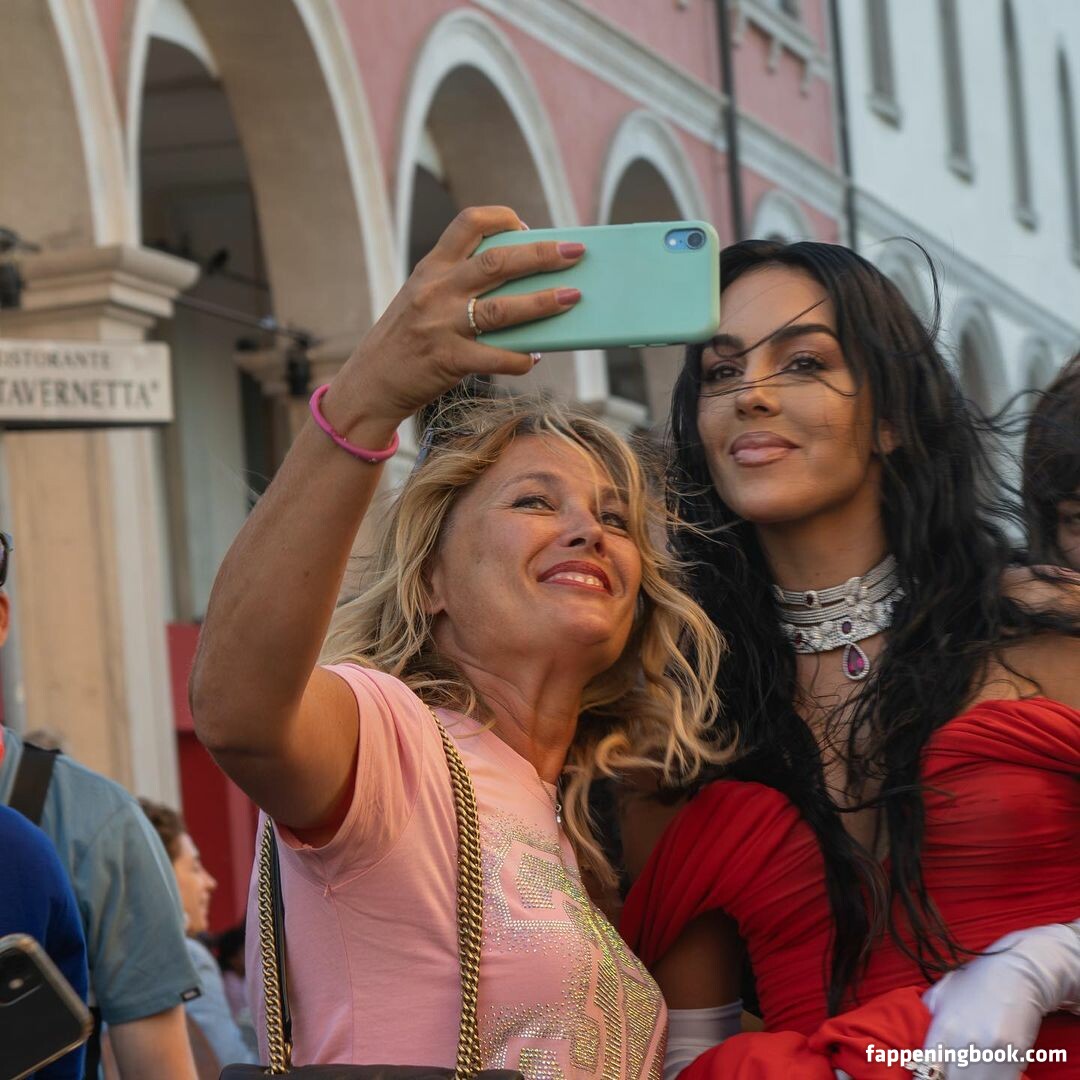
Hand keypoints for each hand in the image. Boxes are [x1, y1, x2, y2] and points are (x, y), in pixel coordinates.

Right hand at [326, 205, 583, 433]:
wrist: (370, 381)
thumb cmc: (406, 338)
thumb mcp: (422, 298)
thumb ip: (459, 285)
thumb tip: (521, 284)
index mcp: (431, 267)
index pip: (468, 223)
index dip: (502, 218)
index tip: (526, 226)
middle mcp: (437, 290)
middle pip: (497, 262)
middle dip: (541, 255)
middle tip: (575, 253)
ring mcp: (442, 325)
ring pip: (503, 309)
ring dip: (543, 302)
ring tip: (572, 298)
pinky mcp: (449, 360)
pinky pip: (496, 357)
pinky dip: (520, 358)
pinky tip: (534, 357)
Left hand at [921, 921, 1079, 1078]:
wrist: (1015, 974)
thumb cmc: (972, 984)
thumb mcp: (939, 995)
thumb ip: (924, 1021)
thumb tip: (911, 1047)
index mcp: (943, 1026)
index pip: (928, 1069)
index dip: (926, 1076)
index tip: (927, 1074)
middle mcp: (966, 1040)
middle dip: (946, 1079)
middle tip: (944, 1074)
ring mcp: (992, 1050)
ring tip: (965, 1072)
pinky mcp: (1015, 1056)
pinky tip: (985, 1072)